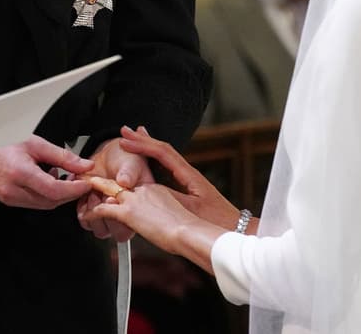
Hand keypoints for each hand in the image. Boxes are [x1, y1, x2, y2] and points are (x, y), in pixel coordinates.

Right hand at [0, 135, 93, 208]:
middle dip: (69, 193)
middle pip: (51, 201)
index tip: (87, 182)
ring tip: (65, 177)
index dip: (74, 189)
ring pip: (43, 204)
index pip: (55, 191)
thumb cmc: (1, 141)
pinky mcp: (6, 201)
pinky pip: (32, 202)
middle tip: (80, 179)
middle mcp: (13, 191)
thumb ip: (62, 157)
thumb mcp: (35, 143)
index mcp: (20, 173)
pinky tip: (48, 180)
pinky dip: (45, 195)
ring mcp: (8, 198)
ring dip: (58, 195)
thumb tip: (85, 166)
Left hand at [77, 137, 154, 241]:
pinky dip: (83, 208)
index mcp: (140, 208)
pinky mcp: (94, 211)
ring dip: (94, 212)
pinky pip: (85, 221)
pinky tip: (87, 192)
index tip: (110, 198)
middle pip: (115, 232)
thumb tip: (124, 181)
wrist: (112, 154)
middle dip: (105, 213)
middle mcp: (126, 215)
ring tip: (93, 191)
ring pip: (100, 230)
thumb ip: (129, 172)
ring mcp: (109, 215)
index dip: (120, 218)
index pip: (132, 226)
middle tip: (100, 193)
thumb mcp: (132, 162)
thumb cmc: (127, 159)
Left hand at [86, 179, 208, 258]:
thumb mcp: (173, 214)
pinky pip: (103, 210)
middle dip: (105, 193)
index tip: (113, 198)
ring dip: (98, 202)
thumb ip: (160, 212)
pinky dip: (93, 212)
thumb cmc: (189, 227)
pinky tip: (88, 215)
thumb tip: (156, 222)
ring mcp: (135, 200)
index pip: (133, 189)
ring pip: (108, 197)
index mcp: (155, 189)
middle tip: (94, 197)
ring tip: (91, 207)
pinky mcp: (127, 212)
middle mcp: (143, 191)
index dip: (121, 195)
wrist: (188, 231)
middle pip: (118, 190)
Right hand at [115, 126, 241, 230]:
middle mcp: (189, 173)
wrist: (235, 229)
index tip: (126, 141)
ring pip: (165, 156)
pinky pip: (167, 167)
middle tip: (124, 132)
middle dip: (143, 140)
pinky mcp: (189, 187)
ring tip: (133, 139)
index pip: (163, 152)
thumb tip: (147, 189)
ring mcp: (189, 179)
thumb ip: (170, 197)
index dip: (143, 145)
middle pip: (163, 149)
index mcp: (189, 174)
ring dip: (148, 147)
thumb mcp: (191, 210)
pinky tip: (146, 161)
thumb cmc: (217, 221)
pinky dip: (154, 159)